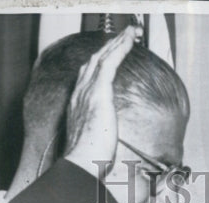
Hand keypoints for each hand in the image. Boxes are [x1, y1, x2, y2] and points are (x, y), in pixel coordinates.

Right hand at [63, 26, 142, 180]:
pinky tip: (129, 41)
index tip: (110, 53)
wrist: (81, 163)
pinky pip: (110, 62)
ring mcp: (88, 90)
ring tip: (130, 33)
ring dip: (117, 42)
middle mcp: (80, 92)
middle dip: (110, 46)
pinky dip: (120, 48)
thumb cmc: (89, 159)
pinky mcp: (99, 92)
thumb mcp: (94, 141)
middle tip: (124, 36)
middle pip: (94, 60)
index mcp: (78, 103)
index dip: (100, 61)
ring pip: (103, 56)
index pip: (88, 74)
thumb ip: (101, 131)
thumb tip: (110, 137)